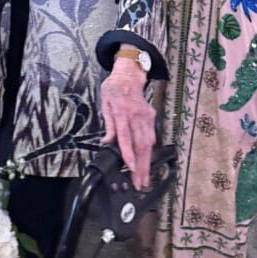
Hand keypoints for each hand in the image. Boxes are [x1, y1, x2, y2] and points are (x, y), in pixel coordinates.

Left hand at [101, 57, 156, 189]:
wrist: (129, 74)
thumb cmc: (113, 89)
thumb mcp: (104, 103)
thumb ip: (108, 124)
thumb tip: (107, 142)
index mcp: (121, 112)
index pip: (125, 137)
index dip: (128, 154)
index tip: (131, 168)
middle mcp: (136, 115)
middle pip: (140, 144)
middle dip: (141, 166)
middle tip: (140, 183)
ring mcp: (146, 116)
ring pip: (148, 143)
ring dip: (147, 162)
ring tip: (144, 178)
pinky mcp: (152, 116)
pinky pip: (151, 136)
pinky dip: (150, 151)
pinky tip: (147, 163)